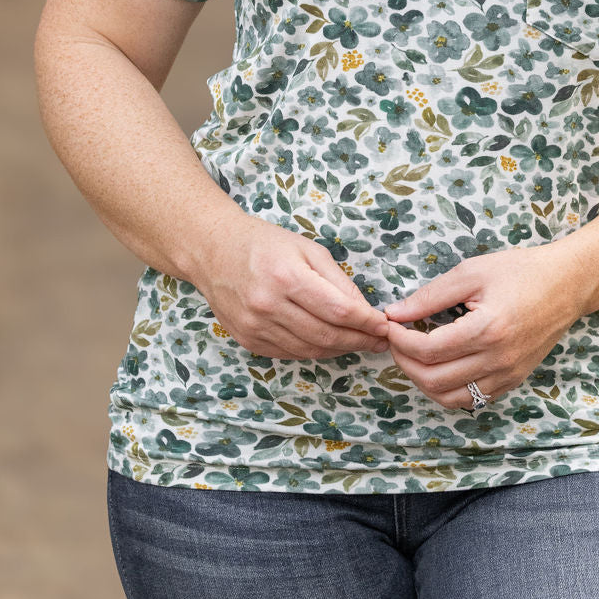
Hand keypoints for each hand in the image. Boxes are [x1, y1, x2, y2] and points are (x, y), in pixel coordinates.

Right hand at [192, 213, 391, 359]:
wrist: (214, 252)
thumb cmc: (266, 244)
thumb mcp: (308, 249)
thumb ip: (338, 281)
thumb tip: (365, 311)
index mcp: (287, 277)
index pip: (338, 310)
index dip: (366, 322)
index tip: (385, 326)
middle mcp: (269, 306)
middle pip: (327, 336)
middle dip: (360, 341)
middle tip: (380, 341)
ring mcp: (255, 327)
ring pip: (310, 350)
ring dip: (341, 350)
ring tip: (360, 343)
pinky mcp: (248, 341)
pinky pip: (291, 353)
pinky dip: (315, 351)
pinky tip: (330, 344)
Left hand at [382, 243, 581, 410]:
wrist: (568, 284)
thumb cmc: (520, 271)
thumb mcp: (472, 272)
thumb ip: (430, 295)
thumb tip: (395, 313)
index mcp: (487, 330)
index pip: (428, 350)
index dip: (400, 341)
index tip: (390, 326)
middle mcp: (498, 360)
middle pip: (434, 380)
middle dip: (404, 362)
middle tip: (396, 341)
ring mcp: (507, 375)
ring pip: (450, 399)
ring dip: (423, 381)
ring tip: (414, 356)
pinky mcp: (513, 380)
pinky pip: (471, 399)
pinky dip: (448, 389)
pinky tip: (440, 366)